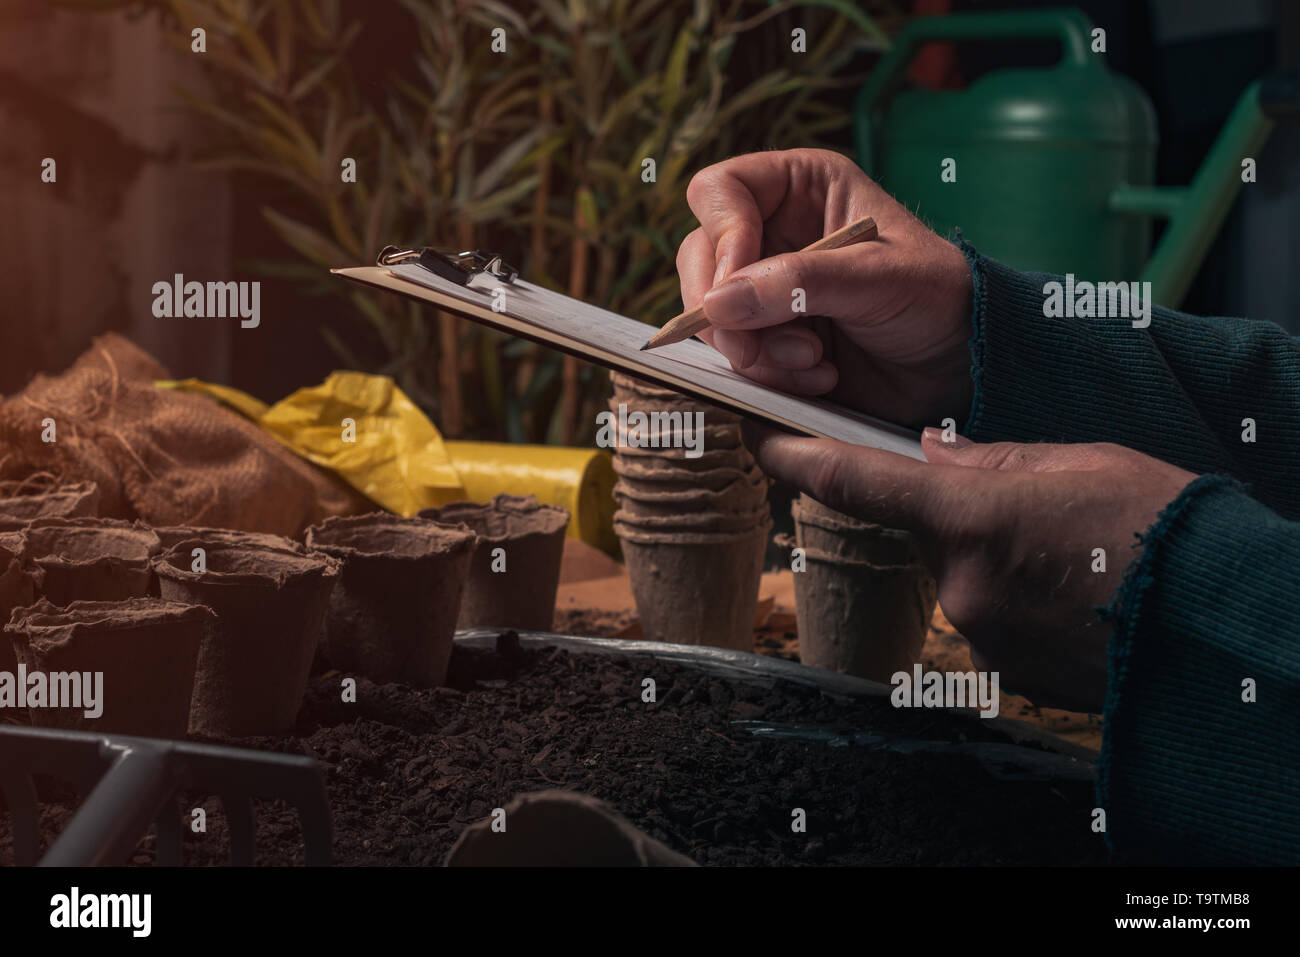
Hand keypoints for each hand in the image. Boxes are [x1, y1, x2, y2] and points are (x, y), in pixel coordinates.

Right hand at [678, 148, 973, 429]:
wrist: (960, 365)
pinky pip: (734, 354)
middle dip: (728, 313)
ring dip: (755, 351)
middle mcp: (773, 231)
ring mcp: (765, 286)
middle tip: (759, 348)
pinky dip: (768, 374)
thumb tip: (719, 303)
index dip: (721, 238)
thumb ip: (799, 283)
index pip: (720, 191)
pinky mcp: (768, 336)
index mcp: (801, 187)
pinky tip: (818, 377)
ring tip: (814, 362)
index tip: (739, 290)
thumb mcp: (879, 279)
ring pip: (712, 314)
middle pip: (700, 257)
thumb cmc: (938, 299)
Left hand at [746, 426, 1198, 711]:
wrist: (1219, 619)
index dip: (799, 459)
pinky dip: (1014, 597)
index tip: (762, 440)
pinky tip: (1069, 592)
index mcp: (970, 515)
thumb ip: (992, 459)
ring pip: (960, 575)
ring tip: (1068, 552)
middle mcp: (959, 582)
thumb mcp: (1079, 462)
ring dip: (993, 557)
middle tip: (1029, 508)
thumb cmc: (1162, 528)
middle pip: (924, 531)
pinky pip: (989, 616)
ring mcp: (981, 633)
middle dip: (957, 514)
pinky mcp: (1006, 669)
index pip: (856, 484)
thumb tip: (933, 450)